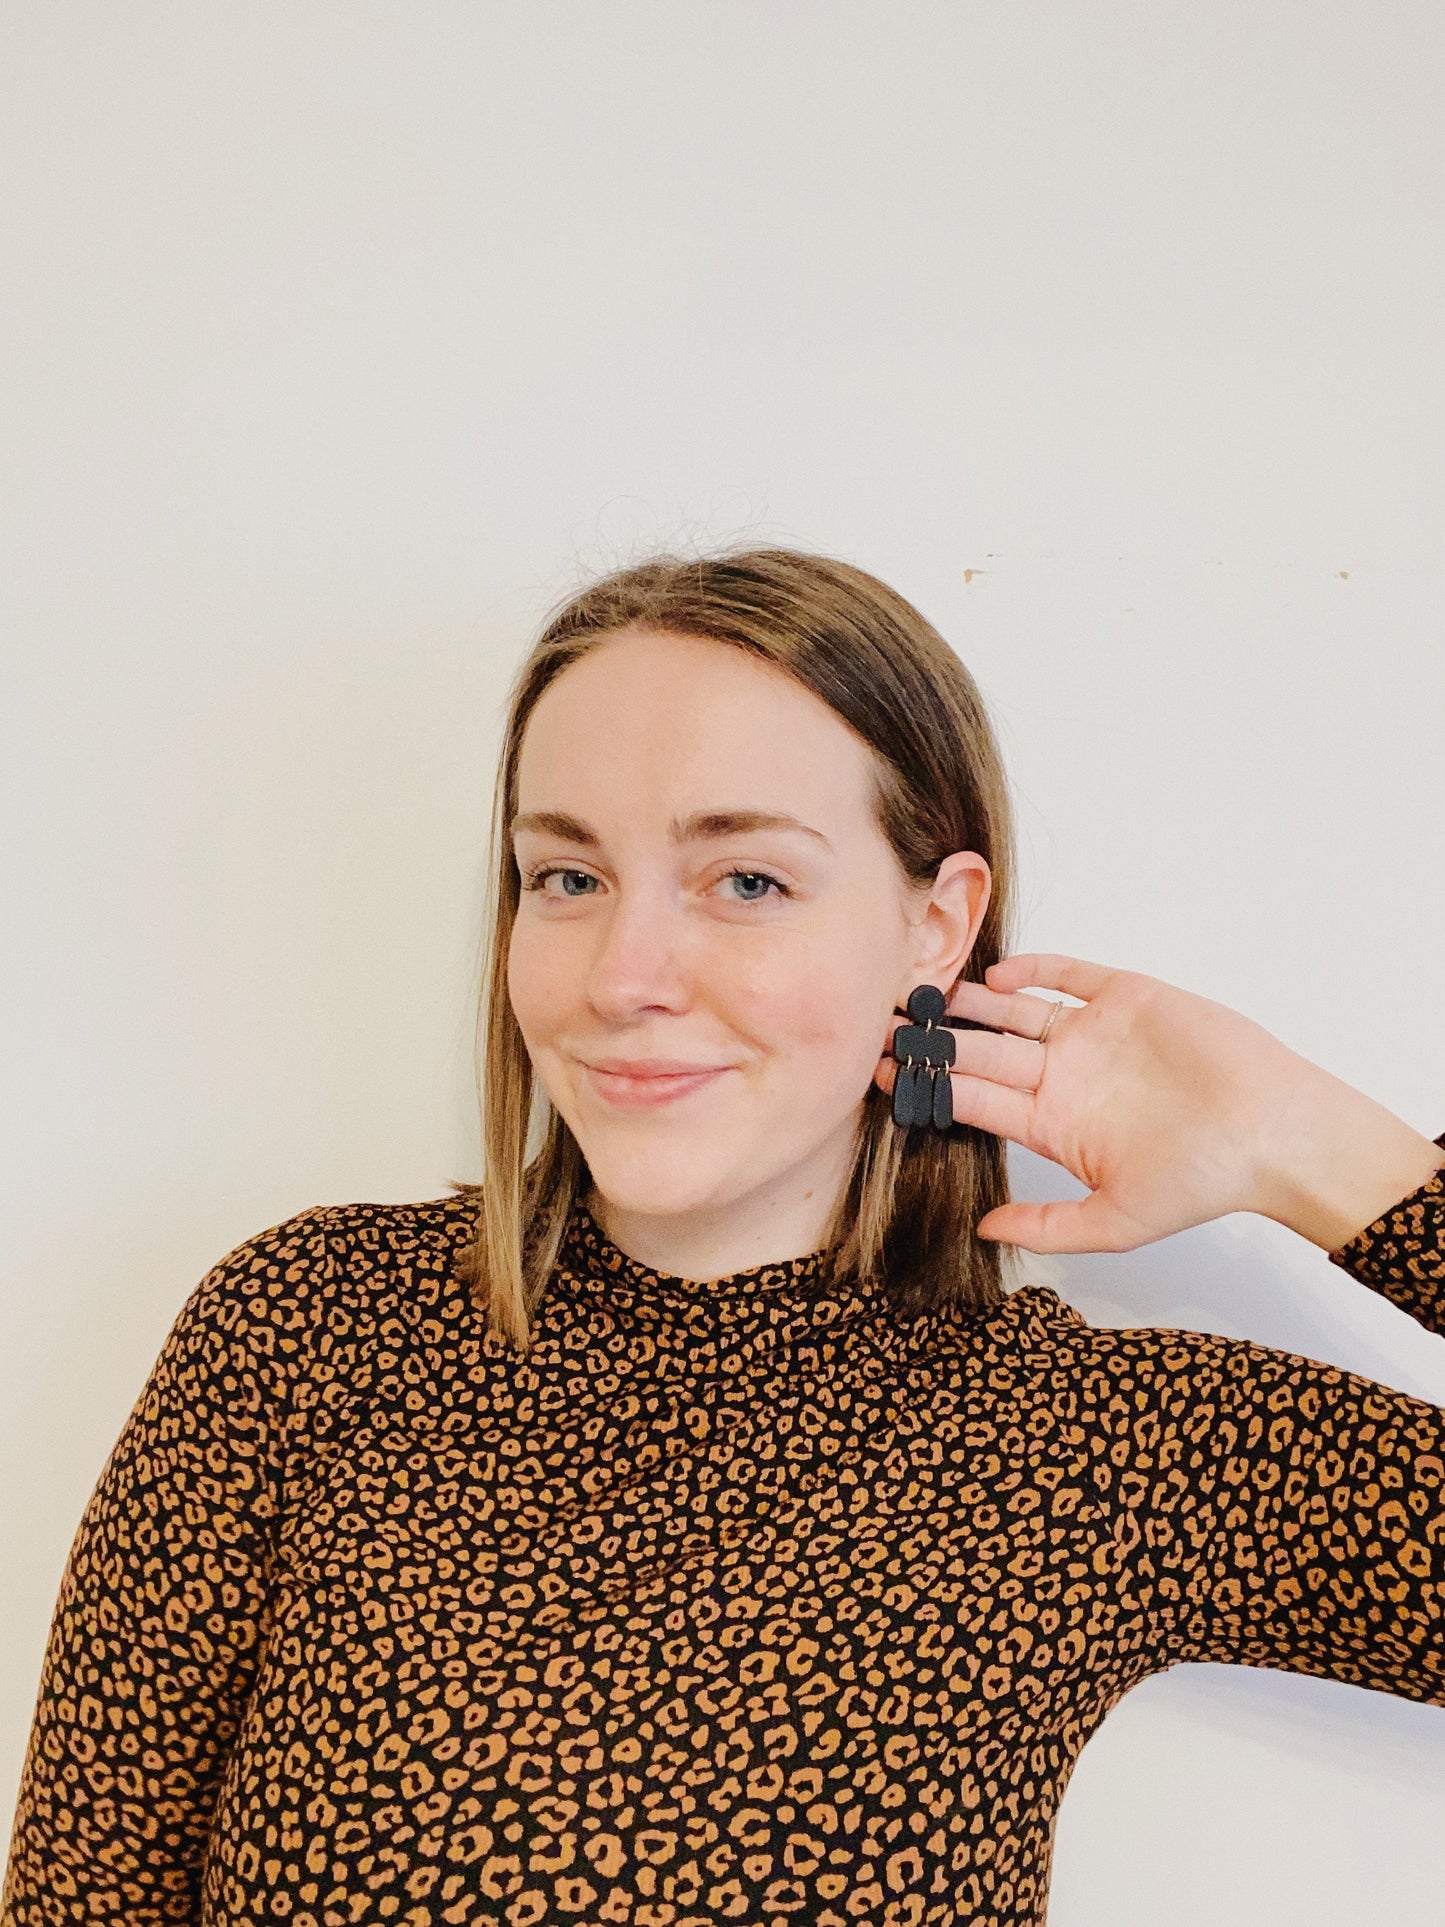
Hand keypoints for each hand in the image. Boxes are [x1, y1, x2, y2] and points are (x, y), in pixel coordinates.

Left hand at [874, 953, 1443, 1253]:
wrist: (1273, 1133)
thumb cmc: (1204, 1182)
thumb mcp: (1116, 1220)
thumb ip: (1049, 1225)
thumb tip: (981, 1228)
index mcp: (1055, 1126)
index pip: (976, 1100)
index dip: (930, 1085)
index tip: (881, 1072)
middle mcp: (1065, 1078)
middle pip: (983, 1051)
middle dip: (934, 1039)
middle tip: (884, 1021)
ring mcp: (1093, 1036)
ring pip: (1015, 1011)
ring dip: (970, 1001)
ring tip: (924, 990)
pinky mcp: (1127, 998)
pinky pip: (1069, 977)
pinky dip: (1034, 970)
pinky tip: (997, 974)